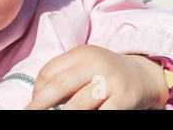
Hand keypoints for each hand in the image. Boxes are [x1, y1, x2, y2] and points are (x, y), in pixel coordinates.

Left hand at [24, 45, 168, 109]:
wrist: (143, 75)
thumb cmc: (105, 72)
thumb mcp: (85, 64)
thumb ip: (63, 74)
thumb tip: (38, 96)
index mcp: (82, 53)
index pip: (50, 71)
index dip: (37, 89)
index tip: (32, 102)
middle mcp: (95, 64)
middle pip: (59, 85)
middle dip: (40, 103)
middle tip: (29, 112)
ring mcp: (110, 82)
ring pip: (77, 105)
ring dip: (62, 114)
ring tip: (54, 117)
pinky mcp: (123, 100)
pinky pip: (99, 114)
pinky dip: (86, 118)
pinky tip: (78, 119)